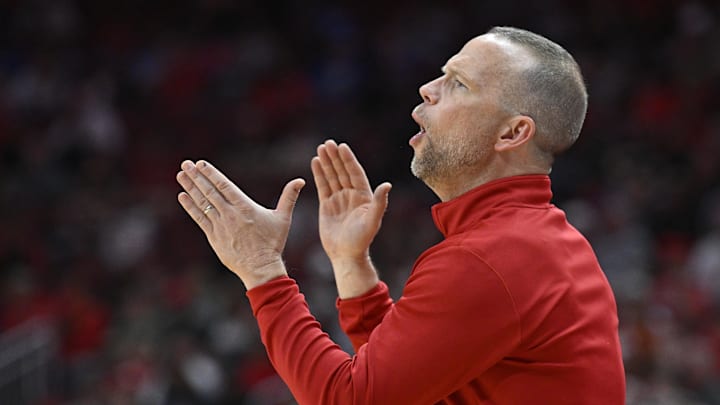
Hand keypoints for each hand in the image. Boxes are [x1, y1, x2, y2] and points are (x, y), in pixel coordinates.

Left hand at [176, 160, 304, 289]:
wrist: (260, 268)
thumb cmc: (273, 243)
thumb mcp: (283, 218)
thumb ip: (289, 197)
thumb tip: (300, 180)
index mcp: (245, 207)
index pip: (224, 186)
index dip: (212, 174)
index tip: (201, 164)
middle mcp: (230, 214)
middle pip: (210, 191)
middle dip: (196, 176)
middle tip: (185, 164)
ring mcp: (220, 226)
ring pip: (202, 203)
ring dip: (190, 187)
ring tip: (181, 175)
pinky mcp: (214, 237)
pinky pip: (199, 219)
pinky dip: (190, 207)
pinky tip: (182, 196)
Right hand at [311, 140, 390, 296]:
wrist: (346, 254)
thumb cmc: (362, 240)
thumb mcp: (373, 220)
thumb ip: (380, 202)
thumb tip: (387, 185)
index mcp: (364, 196)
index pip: (355, 173)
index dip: (348, 160)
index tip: (342, 147)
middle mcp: (352, 195)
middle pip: (343, 171)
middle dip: (335, 157)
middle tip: (328, 143)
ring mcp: (339, 199)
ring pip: (332, 176)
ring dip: (326, 162)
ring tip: (320, 148)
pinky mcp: (327, 205)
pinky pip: (323, 186)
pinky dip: (319, 174)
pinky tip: (315, 162)